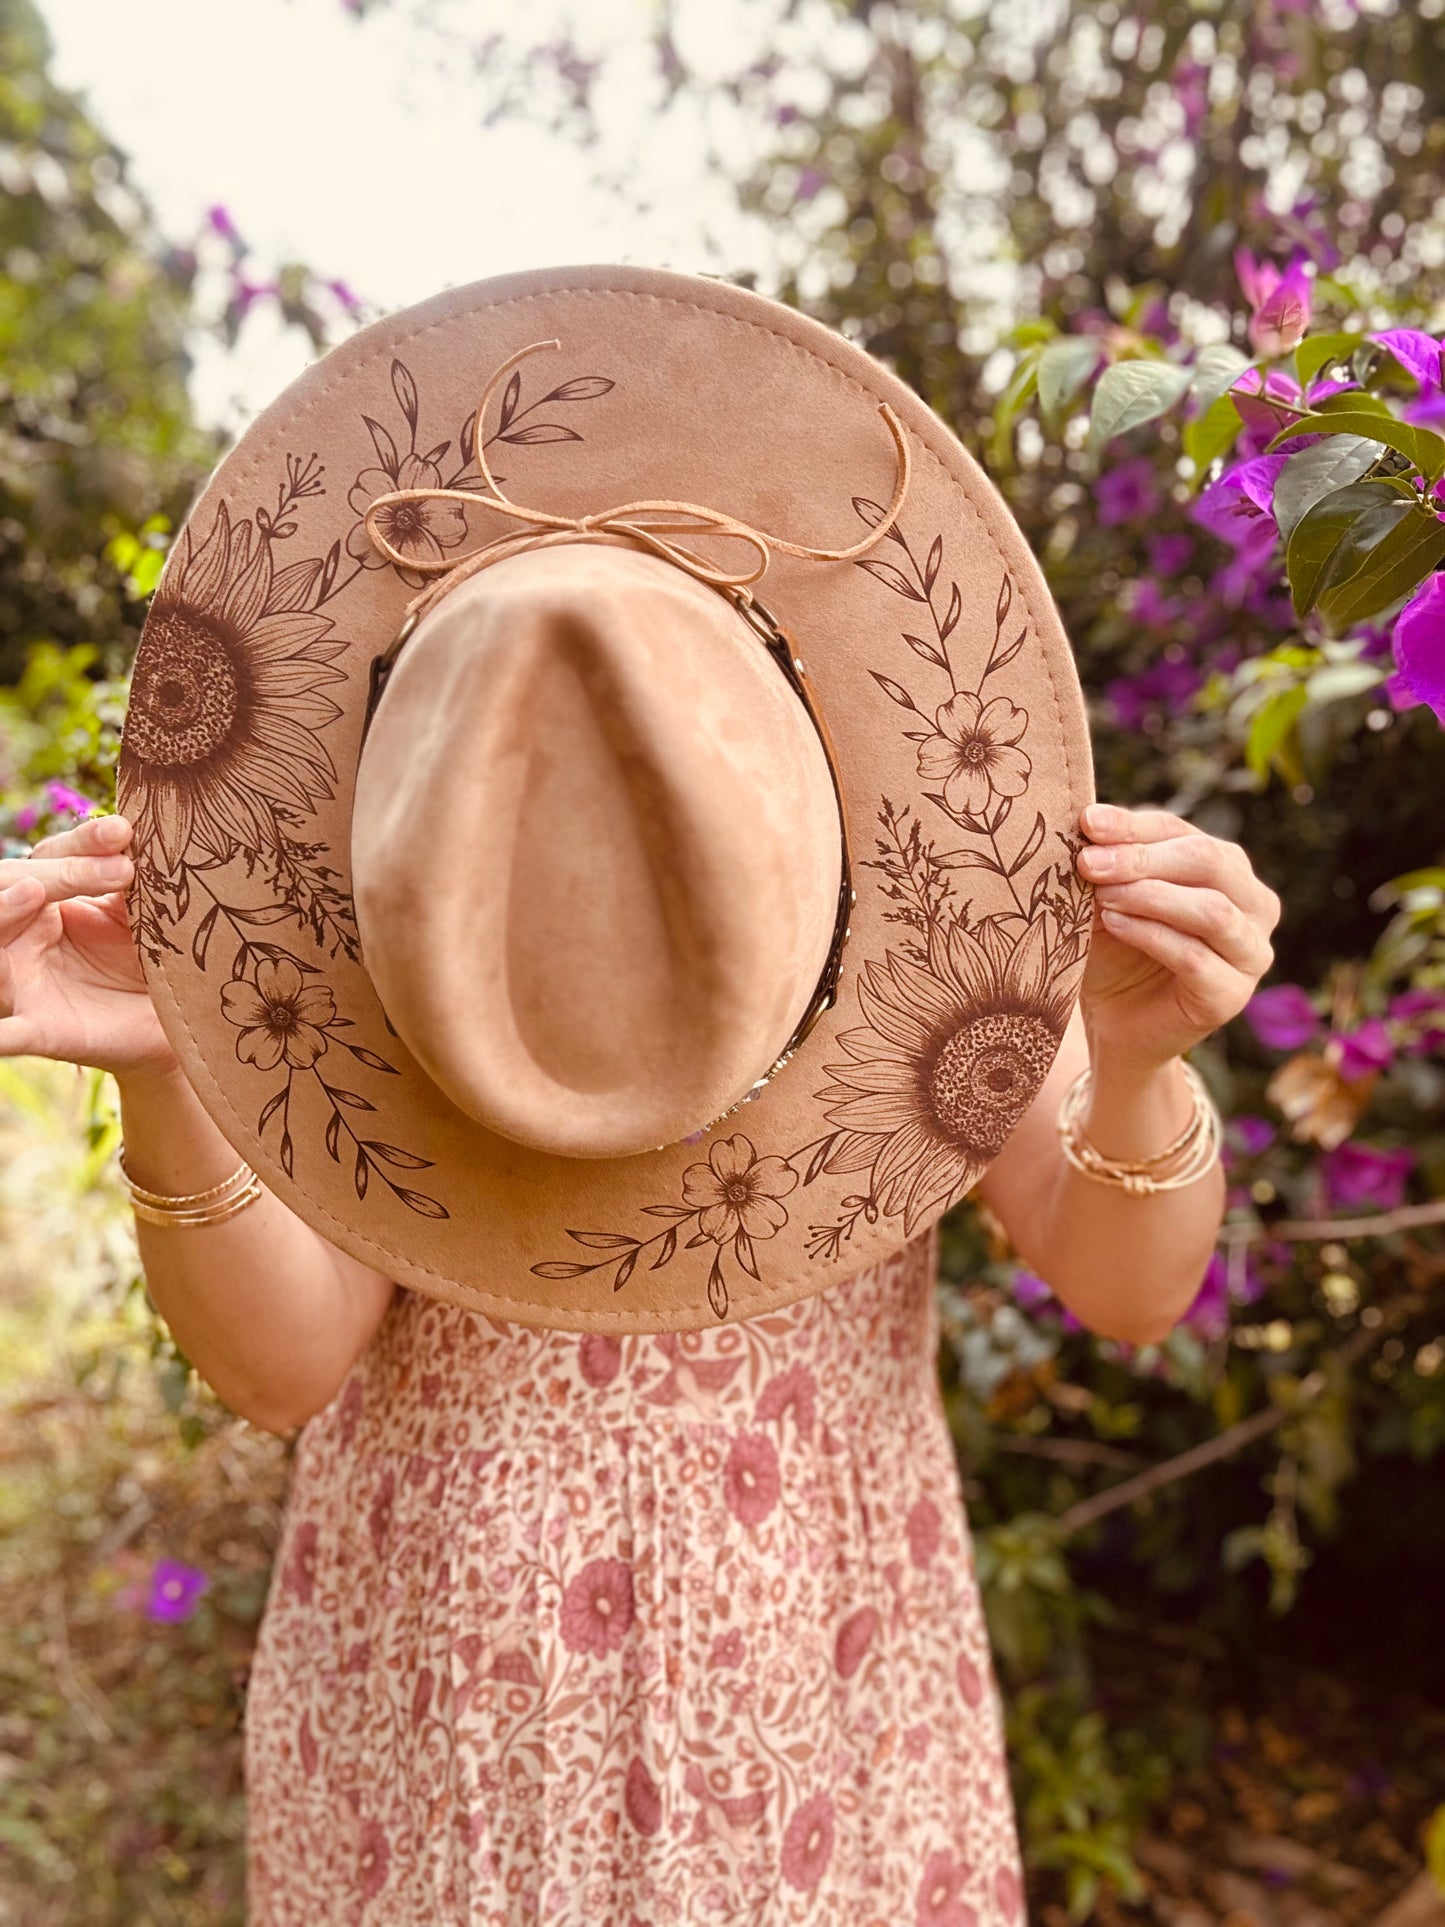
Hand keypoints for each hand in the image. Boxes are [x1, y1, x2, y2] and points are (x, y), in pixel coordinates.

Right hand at [0, 812, 179, 1082]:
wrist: (167, 1026)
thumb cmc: (146, 962)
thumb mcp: (143, 919)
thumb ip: (137, 887)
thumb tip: (149, 840)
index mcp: (51, 900)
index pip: (52, 858)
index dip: (83, 841)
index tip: (123, 831)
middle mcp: (27, 934)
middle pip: (17, 886)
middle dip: (60, 870)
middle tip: (121, 868)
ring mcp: (24, 980)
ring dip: (5, 910)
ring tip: (31, 891)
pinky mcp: (37, 1027)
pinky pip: (8, 1032)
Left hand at [1075, 803, 1280, 1075]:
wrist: (1114, 1025)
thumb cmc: (1115, 952)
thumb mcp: (1108, 898)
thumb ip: (1110, 863)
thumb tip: (1090, 823)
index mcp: (1228, 870)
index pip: (1182, 833)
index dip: (1134, 825)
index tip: (1086, 823)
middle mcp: (1254, 906)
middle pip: (1211, 861)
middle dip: (1143, 857)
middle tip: (1089, 862)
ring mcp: (1251, 953)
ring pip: (1212, 910)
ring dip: (1150, 895)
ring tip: (1101, 895)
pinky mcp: (1232, 996)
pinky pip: (1195, 957)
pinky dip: (1150, 935)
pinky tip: (1114, 923)